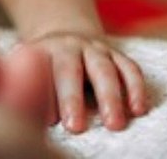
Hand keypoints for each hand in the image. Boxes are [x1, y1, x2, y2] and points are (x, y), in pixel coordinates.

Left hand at [21, 30, 146, 132]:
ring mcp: (95, 49)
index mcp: (41, 51)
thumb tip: (32, 116)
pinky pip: (129, 69)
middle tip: (75, 127)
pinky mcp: (117, 55)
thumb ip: (29, 88)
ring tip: (114, 125)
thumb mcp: (29, 71)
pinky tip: (138, 110)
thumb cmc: (44, 68)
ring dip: (109, 97)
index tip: (49, 121)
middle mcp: (68, 46)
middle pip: (69, 70)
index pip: (39, 74)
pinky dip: (136, 89)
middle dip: (72, 99)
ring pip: (103, 70)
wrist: (65, 39)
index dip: (43, 97)